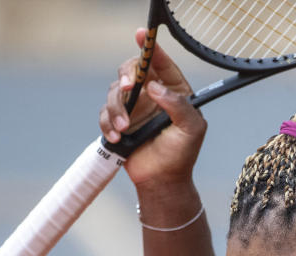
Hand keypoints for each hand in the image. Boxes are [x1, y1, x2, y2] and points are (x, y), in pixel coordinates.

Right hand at [99, 28, 206, 189]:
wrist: (162, 181)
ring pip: (114, 92)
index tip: (141, 35)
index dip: (150, 48)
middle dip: (126, 75)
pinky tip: (119, 138)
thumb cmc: (181, 155)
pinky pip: (104, 113)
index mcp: (174, 92)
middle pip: (131, 71)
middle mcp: (152, 95)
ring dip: (116, 109)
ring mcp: (134, 108)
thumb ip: (179, 105)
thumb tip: (154, 87)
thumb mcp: (191, 129)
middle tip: (127, 87)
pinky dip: (107, 124)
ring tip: (124, 128)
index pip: (161, 64)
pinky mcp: (118, 122)